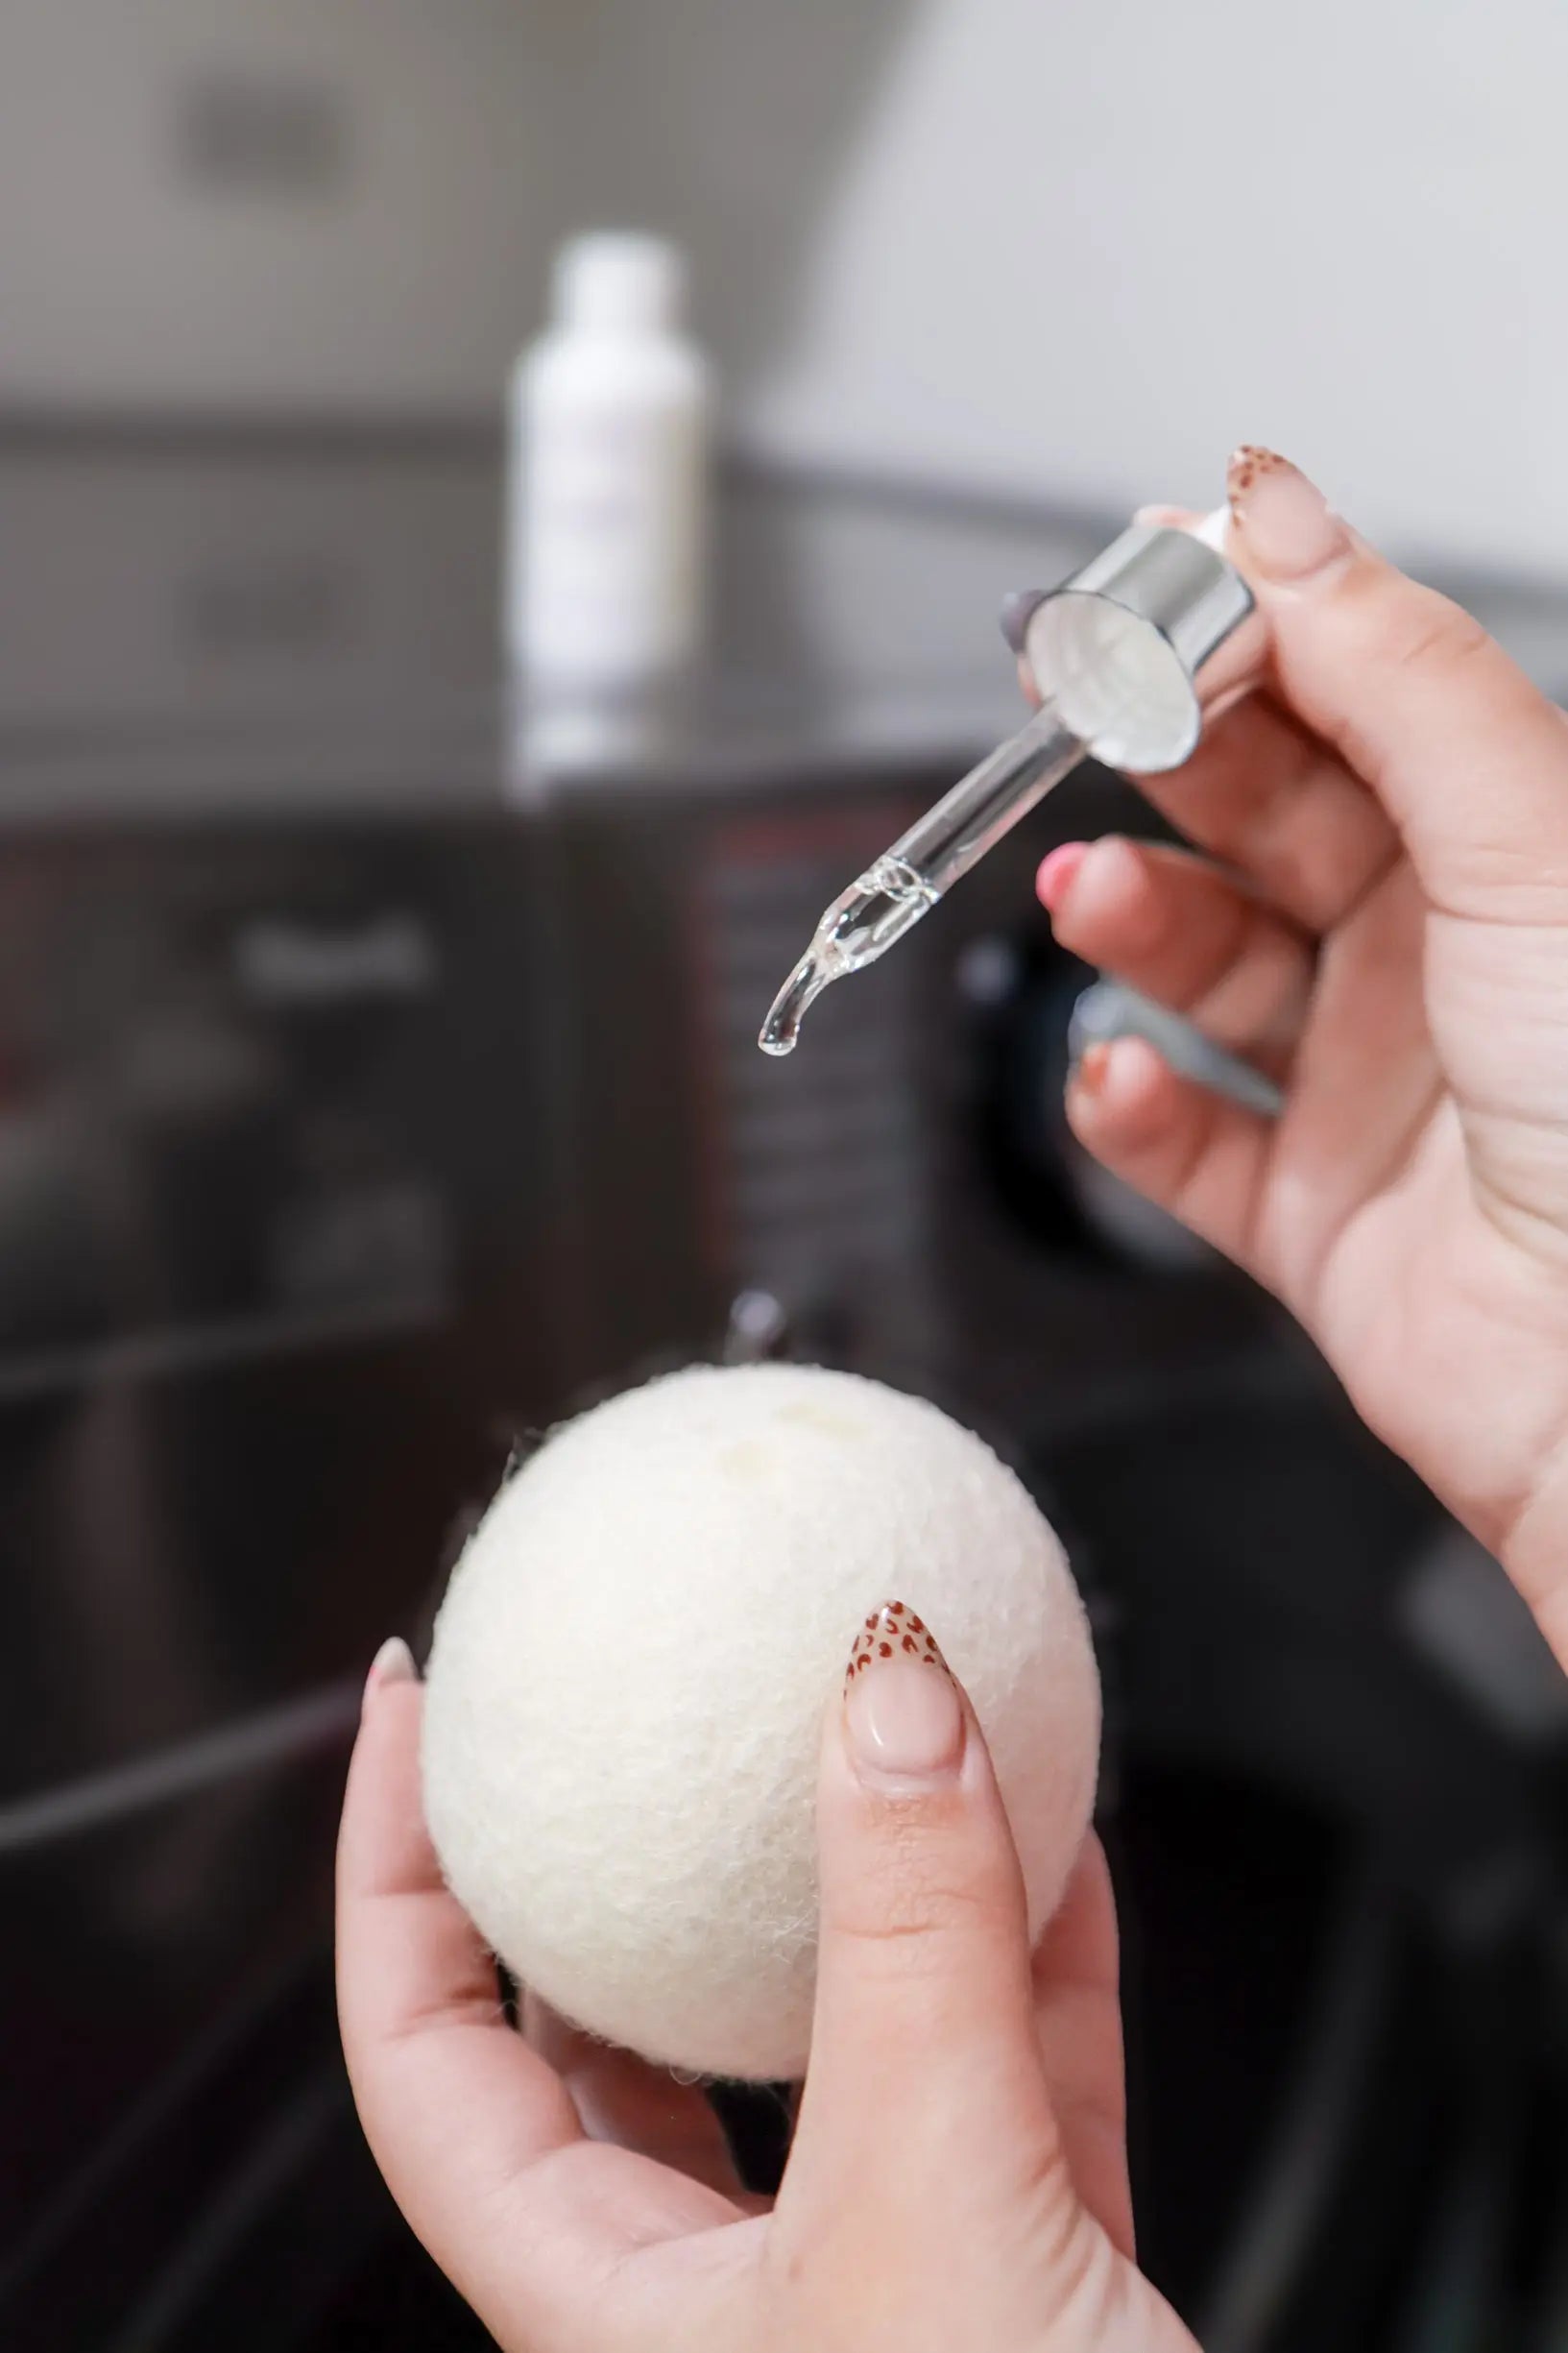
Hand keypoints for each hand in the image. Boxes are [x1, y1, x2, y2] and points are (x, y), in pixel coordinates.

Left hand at [338, 1630, 1191, 2352]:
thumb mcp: (934, 2209)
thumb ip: (912, 1945)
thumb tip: (887, 1694)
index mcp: (603, 2297)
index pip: (423, 2043)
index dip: (392, 1863)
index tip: (416, 1701)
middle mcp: (714, 2286)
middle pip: (614, 2030)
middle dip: (626, 1859)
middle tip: (645, 1699)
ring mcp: (871, 2281)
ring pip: (830, 2037)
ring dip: (866, 1880)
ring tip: (880, 1725)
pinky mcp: (1021, 2285)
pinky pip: (1007, 2074)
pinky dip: (1031, 1954)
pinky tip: (1063, 1843)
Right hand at [1031, 449, 1567, 1649]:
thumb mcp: (1526, 837)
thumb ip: (1390, 667)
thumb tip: (1278, 505)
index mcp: (1510, 844)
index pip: (1348, 696)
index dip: (1237, 637)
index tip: (1136, 597)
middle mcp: (1440, 954)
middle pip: (1260, 817)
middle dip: (1163, 763)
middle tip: (1079, 720)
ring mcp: (1370, 1083)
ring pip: (1208, 970)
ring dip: (1133, 924)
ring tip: (1091, 900)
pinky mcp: (1314, 1213)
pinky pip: (1187, 1143)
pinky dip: (1130, 1107)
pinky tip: (1120, 1072)